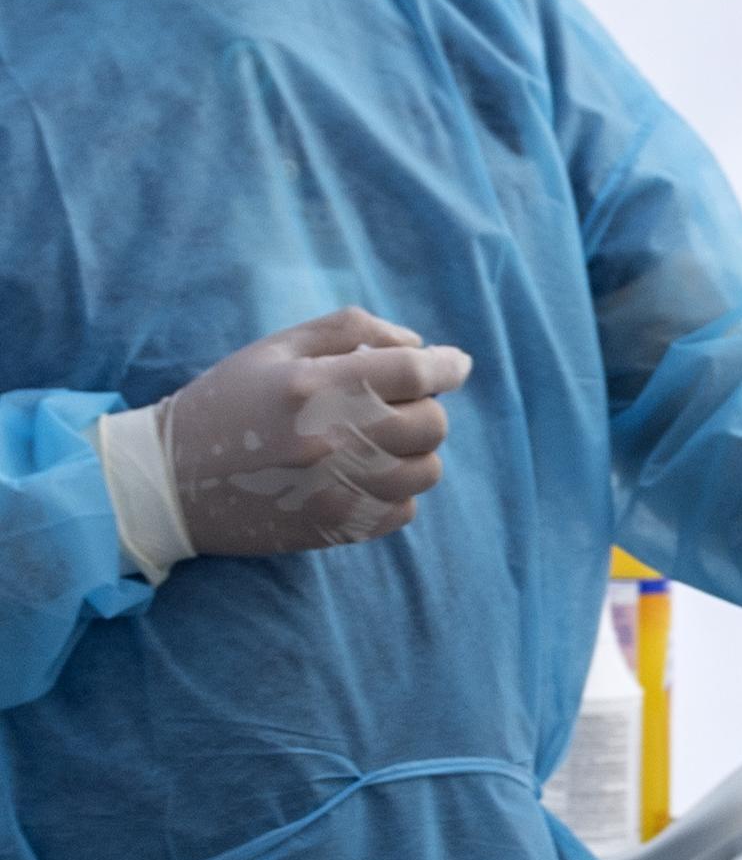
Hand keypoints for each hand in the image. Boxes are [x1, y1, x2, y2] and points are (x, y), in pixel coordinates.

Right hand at [170, 307, 473, 554]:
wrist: (167, 480)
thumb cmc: (229, 400)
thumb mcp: (279, 348)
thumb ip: (351, 331)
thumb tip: (420, 346)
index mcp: (313, 386)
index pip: (411, 371)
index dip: (446, 365)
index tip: (456, 365)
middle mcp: (327, 440)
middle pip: (430, 424)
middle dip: (425, 408)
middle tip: (396, 404)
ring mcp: (329, 490)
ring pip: (425, 471)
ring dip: (414, 452)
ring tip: (379, 442)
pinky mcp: (328, 528)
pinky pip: (402, 511)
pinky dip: (395, 492)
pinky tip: (363, 476)